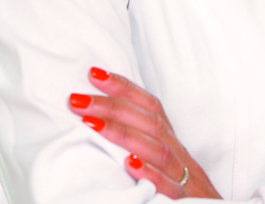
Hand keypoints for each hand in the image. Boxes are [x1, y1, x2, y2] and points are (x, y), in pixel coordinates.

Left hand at [69, 68, 218, 199]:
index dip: (123, 86)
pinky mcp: (187, 202)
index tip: (93, 73)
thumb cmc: (181, 186)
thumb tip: (99, 118)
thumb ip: (140, 138)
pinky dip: (151, 175)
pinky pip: (171, 188)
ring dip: (124, 134)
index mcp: (172, 141)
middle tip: (77, 100)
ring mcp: (184, 178)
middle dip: (111, 107)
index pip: (149, 105)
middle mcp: (179, 153)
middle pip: (149, 122)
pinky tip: (130, 165)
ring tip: (92, 124)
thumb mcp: (162, 159)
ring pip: (158, 150)